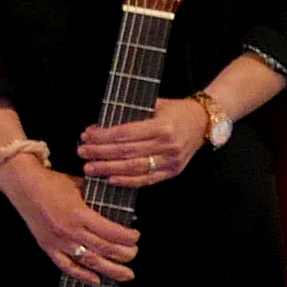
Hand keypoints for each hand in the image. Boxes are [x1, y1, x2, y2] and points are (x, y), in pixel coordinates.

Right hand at [0, 158, 138, 284]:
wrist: (22, 185)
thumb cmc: (52, 182)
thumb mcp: (80, 186)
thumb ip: (99, 200)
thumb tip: (122, 214)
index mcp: (79, 213)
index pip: (112, 233)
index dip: (129, 238)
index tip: (136, 236)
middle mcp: (69, 231)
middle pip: (105, 249)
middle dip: (125, 254)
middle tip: (134, 253)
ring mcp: (58, 242)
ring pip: (90, 262)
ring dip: (112, 270)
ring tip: (127, 274)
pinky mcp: (48, 248)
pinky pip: (67, 267)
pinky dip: (83, 275)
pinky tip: (97, 280)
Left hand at [77, 99, 211, 188]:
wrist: (204, 122)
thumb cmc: (175, 111)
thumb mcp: (154, 105)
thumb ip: (130, 115)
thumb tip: (98, 127)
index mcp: (162, 126)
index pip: (126, 134)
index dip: (103, 137)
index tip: (86, 136)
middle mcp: (167, 145)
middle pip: (127, 152)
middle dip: (100, 153)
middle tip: (81, 152)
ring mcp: (171, 161)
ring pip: (134, 168)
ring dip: (108, 169)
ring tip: (89, 168)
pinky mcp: (173, 172)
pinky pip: (147, 180)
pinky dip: (127, 181)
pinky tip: (110, 179)